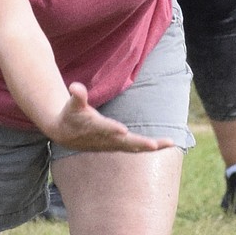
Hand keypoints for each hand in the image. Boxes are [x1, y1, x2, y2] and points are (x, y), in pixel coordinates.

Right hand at [48, 82, 175, 152]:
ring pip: (134, 147)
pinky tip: (165, 144)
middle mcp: (106, 138)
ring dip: (152, 146)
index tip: (123, 131)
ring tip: (170, 143)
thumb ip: (77, 95)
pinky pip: (136, 148)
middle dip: (140, 143)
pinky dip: (150, 146)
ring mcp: (112, 144)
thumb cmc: (70, 115)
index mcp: (95, 127)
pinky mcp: (117, 146)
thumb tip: (75, 86)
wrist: (65, 134)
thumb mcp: (72, 104)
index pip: (104, 128)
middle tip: (154, 145)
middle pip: (125, 143)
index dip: (112, 129)